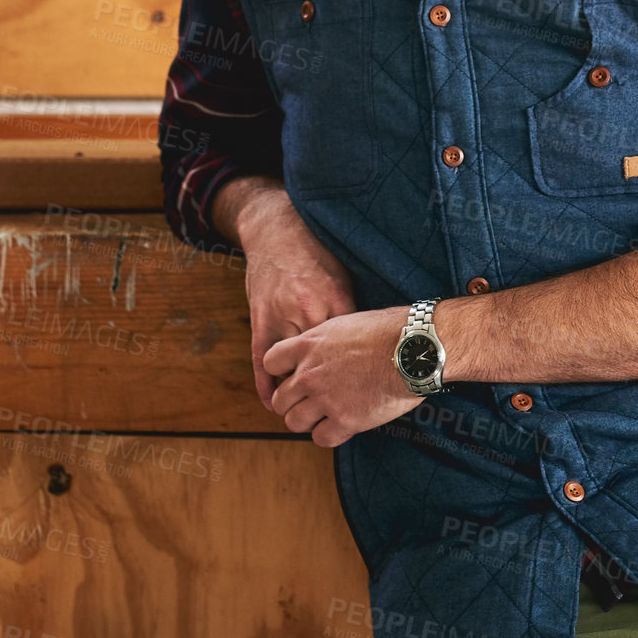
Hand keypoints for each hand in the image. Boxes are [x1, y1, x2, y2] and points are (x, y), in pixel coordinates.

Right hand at [234, 189, 358, 410]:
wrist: (277, 228)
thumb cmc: (317, 252)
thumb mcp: (343, 275)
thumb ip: (354, 309)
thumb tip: (377, 339)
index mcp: (335, 298)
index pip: (352, 346)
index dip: (362, 369)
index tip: (372, 387)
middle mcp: (308, 309)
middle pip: (323, 362)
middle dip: (333, 385)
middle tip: (343, 405)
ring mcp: (281, 316)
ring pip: (292, 366)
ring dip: (299, 390)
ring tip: (308, 409)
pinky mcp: (260, 319)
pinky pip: (262, 359)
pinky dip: (266, 384)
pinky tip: (272, 403)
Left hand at [264, 307, 420, 447]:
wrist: (413, 348)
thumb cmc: (388, 330)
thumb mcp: (346, 322)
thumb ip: (325, 340)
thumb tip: (322, 351)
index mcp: (308, 344)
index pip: (270, 362)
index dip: (281, 371)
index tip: (294, 375)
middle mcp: (309, 373)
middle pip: (279, 399)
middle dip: (292, 403)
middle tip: (310, 402)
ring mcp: (325, 398)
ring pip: (294, 423)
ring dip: (308, 421)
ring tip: (325, 415)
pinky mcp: (344, 420)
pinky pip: (321, 438)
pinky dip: (330, 434)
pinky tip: (343, 424)